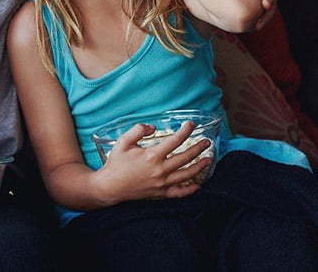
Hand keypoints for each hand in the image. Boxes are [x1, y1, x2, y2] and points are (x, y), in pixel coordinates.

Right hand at [94, 121, 212, 203]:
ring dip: (200, 167)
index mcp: (152, 155)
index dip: (185, 131)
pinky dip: (190, 190)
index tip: (191, 124)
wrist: (109, 186)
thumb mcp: (123, 142)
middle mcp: (160, 170)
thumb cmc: (115, 163)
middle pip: (186, 157)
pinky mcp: (160, 193)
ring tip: (208, 160)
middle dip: (199, 148)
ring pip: (187, 175)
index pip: (175, 140)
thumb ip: (137, 130)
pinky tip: (197, 185)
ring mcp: (161, 183)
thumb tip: (152, 127)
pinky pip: (179, 193)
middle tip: (207, 141)